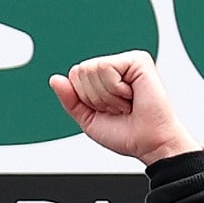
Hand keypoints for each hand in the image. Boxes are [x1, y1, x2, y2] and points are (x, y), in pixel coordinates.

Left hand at [49, 50, 201, 165]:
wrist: (148, 142)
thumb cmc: (126, 133)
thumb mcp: (88, 119)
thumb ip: (70, 99)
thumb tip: (55, 79)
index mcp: (104, 79)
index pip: (74, 76)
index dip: (85, 98)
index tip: (106, 110)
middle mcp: (116, 67)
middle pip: (80, 71)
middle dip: (94, 97)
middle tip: (117, 107)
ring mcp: (127, 62)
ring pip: (91, 69)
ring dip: (106, 95)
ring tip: (125, 103)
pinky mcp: (138, 60)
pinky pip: (106, 67)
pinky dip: (115, 89)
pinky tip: (131, 95)